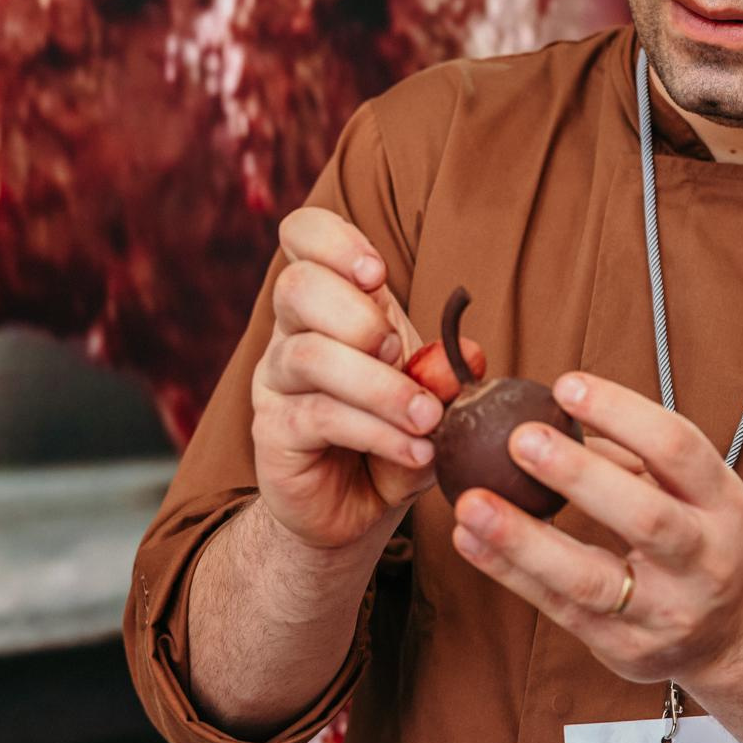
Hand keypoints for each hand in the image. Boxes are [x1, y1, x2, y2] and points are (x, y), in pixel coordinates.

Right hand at [250, 207, 446, 551]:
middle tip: (400, 351)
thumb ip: (445, 370)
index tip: (377, 273)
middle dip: (358, 314)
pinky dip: (378, 431)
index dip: (334, 240)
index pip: (302, 235)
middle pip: (296, 286)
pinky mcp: (273, 432)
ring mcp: (276, 382)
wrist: (357, 507)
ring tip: (428, 418)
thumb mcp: (427, 391)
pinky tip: (415, 451)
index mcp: (329, 301)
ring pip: (310, 355)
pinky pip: (319, 417)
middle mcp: (291, 332)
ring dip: (380, 385)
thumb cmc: (392, 430)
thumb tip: (469, 355)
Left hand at [449, 372, 742, 686]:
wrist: (729, 634)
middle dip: (579, 476)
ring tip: (471, 503)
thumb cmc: (696, 537)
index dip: (623, 413)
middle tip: (519, 438)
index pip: (678, 449)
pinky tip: (468, 539)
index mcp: (723, 503)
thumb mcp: (689, 489)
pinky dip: (508, 571)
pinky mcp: (623, 648)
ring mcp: (665, 612)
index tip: (565, 386)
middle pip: (645, 519)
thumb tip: (548, 409)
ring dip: (523, 539)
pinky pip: (557, 608)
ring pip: (590, 579)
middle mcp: (704, 560)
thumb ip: (630, 453)